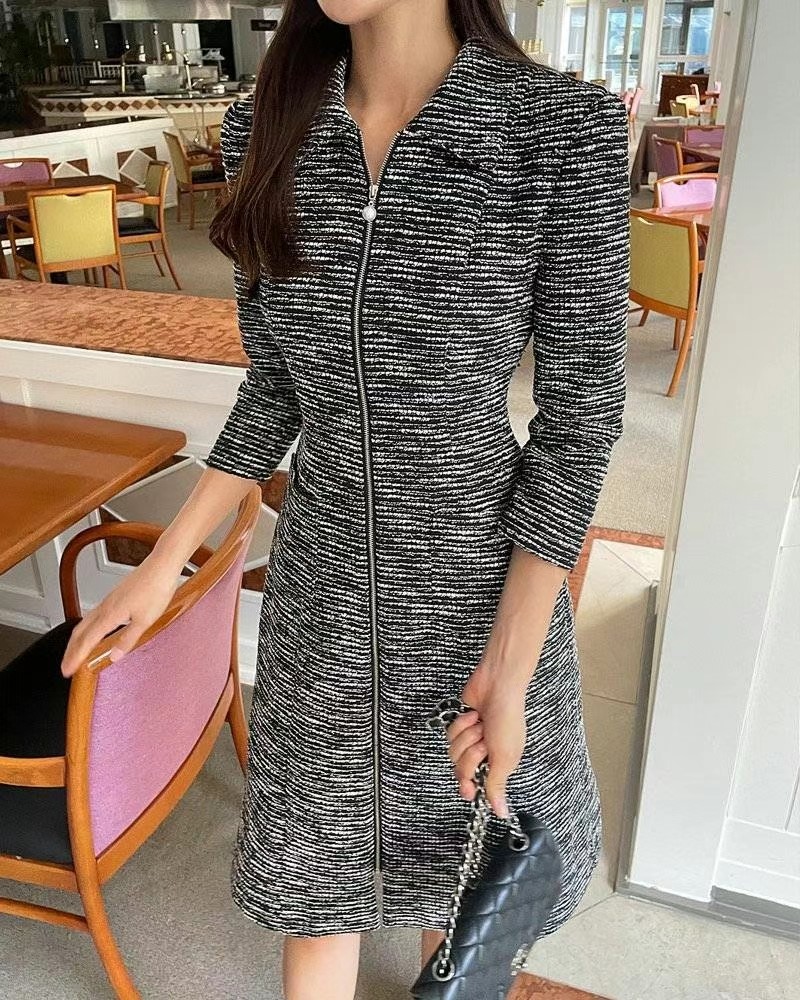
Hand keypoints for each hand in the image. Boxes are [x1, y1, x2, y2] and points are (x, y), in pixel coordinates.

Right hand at [60, 554, 180, 677]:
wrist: (161, 566)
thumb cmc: (156, 589)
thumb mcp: (144, 620)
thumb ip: (128, 639)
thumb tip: (114, 656)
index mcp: (110, 615)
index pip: (86, 641)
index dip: (75, 657)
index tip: (67, 670)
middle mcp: (105, 607)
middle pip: (79, 632)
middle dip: (70, 650)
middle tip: (65, 665)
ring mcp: (109, 600)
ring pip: (85, 622)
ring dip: (77, 639)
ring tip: (75, 651)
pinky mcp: (115, 596)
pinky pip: (94, 615)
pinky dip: (87, 627)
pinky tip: (94, 630)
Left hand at [446, 663, 526, 818]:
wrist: (498, 686)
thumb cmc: (507, 719)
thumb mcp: (504, 757)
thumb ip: (496, 786)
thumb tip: (502, 813)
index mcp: (498, 765)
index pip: (475, 786)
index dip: (468, 786)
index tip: (468, 787)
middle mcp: (483, 755)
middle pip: (461, 769)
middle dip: (470, 753)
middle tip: (483, 741)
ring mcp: (470, 739)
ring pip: (453, 752)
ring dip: (467, 736)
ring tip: (481, 725)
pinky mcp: (460, 725)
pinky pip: (450, 734)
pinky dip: (461, 724)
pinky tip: (474, 715)